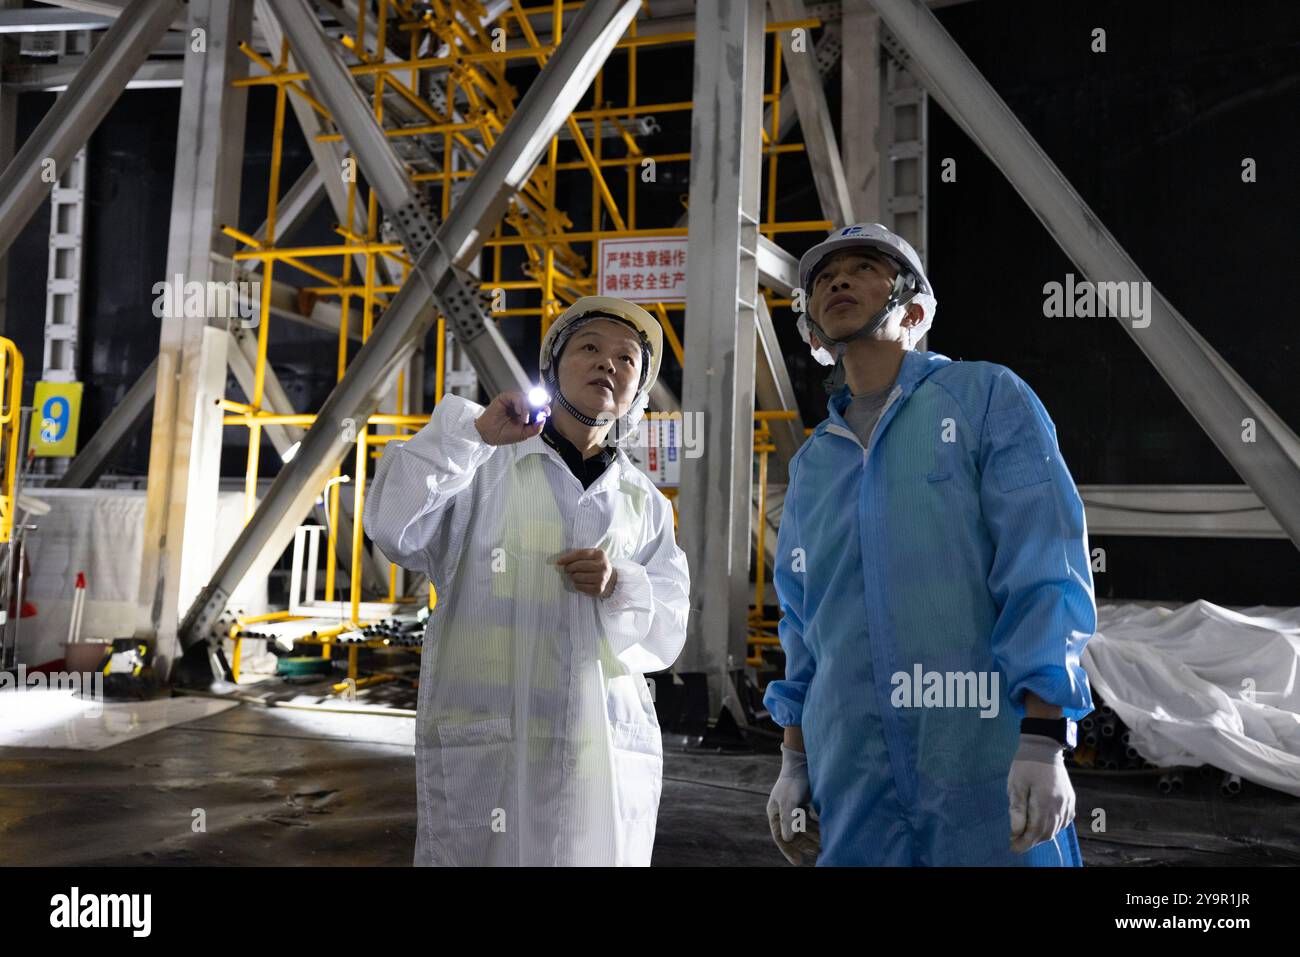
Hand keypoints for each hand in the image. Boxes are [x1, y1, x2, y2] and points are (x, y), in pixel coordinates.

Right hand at [474, 391, 549, 445]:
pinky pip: (516, 397)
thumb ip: (535, 428)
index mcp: (525, 413)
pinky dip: (520, 404)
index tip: (547, 412)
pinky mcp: (505, 398)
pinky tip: (518, 412)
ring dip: (528, 408)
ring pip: (526, 398)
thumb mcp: (524, 434)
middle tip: (542, 411)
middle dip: (539, 405)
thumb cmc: (504, 434)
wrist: (490, 435)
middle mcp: (520, 406)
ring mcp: (512, 401)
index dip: (543, 407)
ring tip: (524, 419)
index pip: (537, 406)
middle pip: (533, 400)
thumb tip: (543, 419)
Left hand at [555, 548, 615, 597]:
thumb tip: (561, 561)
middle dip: (569, 568)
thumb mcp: (591, 556)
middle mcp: (602, 565)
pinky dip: (577, 584)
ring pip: (577, 577)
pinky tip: (581, 582)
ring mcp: (601, 578)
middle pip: (578, 566)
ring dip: (573, 577)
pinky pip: (579, 586)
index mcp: (600, 554)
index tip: (559, 561)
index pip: (581, 554)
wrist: (610, 579)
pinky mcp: (598, 588)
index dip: (568, 557)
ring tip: (576, 576)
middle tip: (568, 569)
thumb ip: (578, 555)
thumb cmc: (595, 565)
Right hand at [767, 745, 818, 864]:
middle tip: (817, 852)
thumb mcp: (789, 801)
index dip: (788, 850)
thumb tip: (788, 839)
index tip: (798, 862)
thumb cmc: (793, 781)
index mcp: (775, 813)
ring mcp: (794, 809)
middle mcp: (783, 813)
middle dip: (805, 844)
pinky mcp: (804, 805)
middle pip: (794, 835)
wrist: (802, 762)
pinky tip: (825, 831)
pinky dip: (816, 828)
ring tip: (824, 843)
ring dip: (812, 837)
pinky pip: (810, 821)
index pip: (780, 837)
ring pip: (803, 829)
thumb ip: (788, 819)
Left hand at [1008, 733, 1075, 853]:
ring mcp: (1068, 803)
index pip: (1035, 831)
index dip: (1024, 842)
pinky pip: (1064, 821)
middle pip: (1047, 833)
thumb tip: (1016, 831)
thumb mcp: (1016, 784)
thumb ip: (1017, 809)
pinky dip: (1053, 827)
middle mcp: (1060, 805)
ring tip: (1026, 834)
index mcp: (1045, 801)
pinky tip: (1043, 825)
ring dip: (1042, 835)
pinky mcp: (1071, 800)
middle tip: (1016, 842)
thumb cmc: (1026, 765)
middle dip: (1031, 841)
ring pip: (1056, 829)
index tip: (1013, 847)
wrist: (1044, 748)